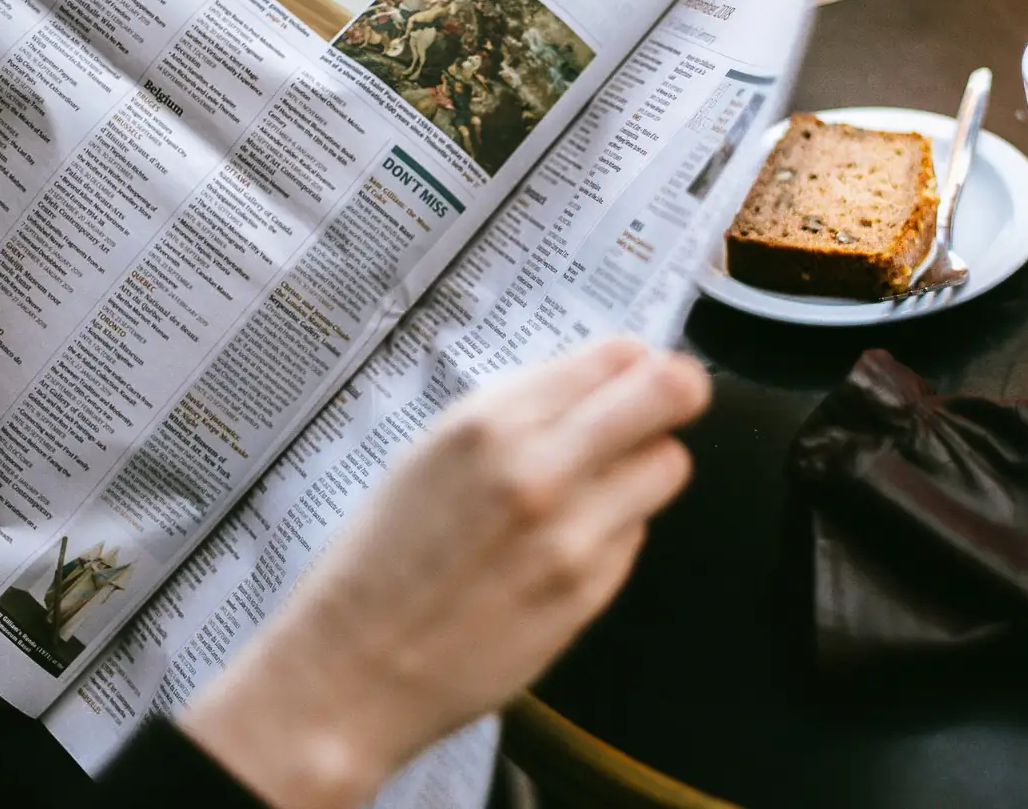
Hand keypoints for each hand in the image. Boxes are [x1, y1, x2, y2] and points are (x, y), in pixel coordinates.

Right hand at [182, 338, 709, 808]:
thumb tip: (603, 380)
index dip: (632, 363)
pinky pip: (636, 535)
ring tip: (600, 486)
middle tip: (664, 406)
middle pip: (668, 395)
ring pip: (668, 467)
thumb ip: (518, 414)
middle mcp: (540, 470)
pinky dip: (615, 530)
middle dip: (675, 394)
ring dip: (645, 468)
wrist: (352, 670)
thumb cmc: (380, 560)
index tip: (631, 375)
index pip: (615, 356)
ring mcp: (573, 536)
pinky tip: (562, 548)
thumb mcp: (432, 452)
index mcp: (488, 422)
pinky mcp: (590, 593)